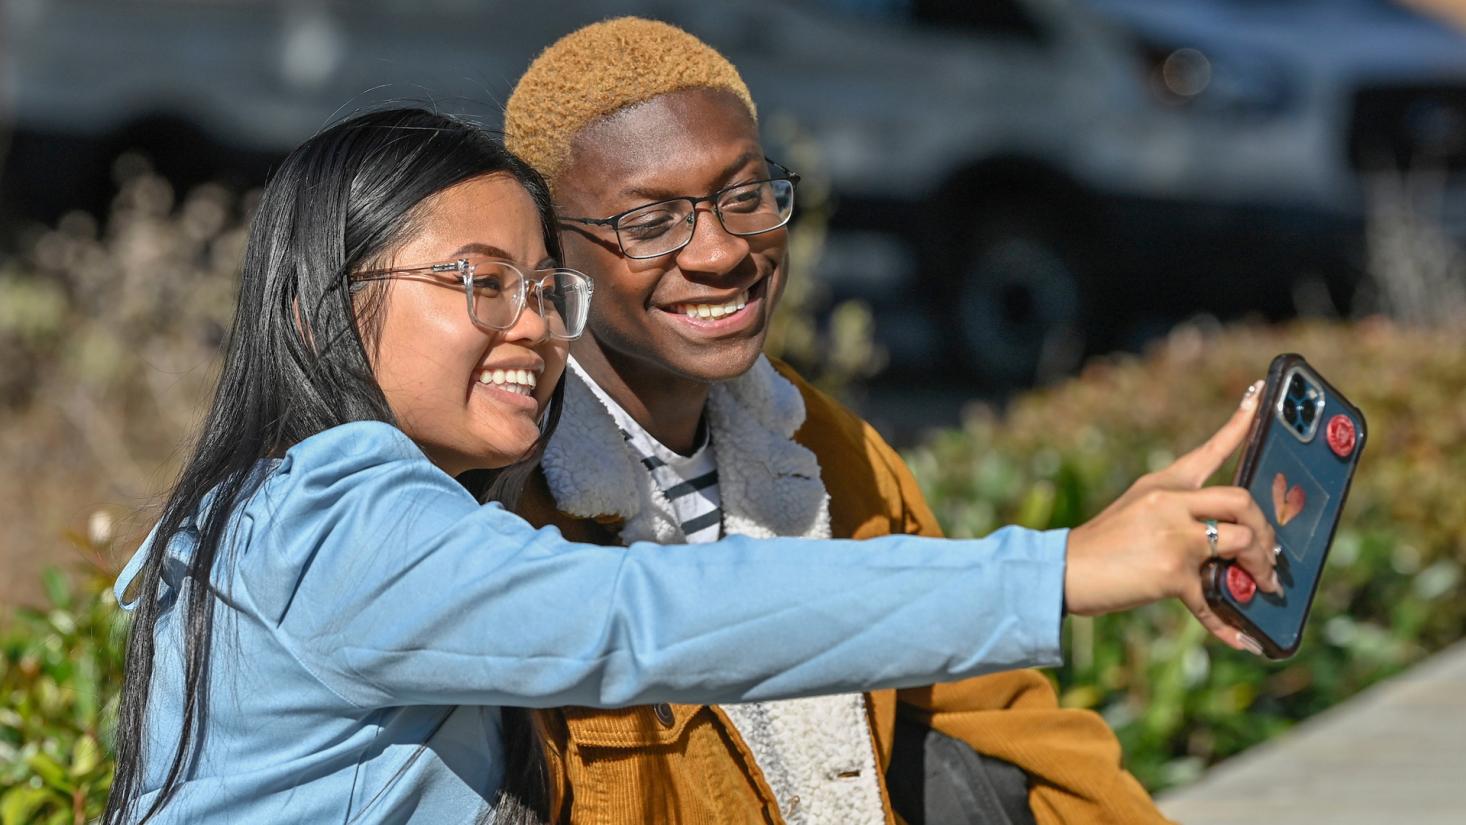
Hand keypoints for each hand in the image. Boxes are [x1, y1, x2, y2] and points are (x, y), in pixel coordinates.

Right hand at [1064, 380, 1278, 652]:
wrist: (1061, 572)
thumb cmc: (1102, 549)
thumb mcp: (1138, 516)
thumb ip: (1182, 522)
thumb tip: (1233, 551)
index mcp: (1163, 484)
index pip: (1210, 448)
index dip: (1241, 421)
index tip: (1262, 390)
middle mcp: (1170, 501)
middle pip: (1242, 500)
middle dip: (1266, 531)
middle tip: (1271, 557)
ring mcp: (1173, 535)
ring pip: (1242, 542)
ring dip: (1260, 569)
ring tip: (1261, 588)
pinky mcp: (1172, 572)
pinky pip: (1214, 599)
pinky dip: (1230, 625)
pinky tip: (1246, 640)